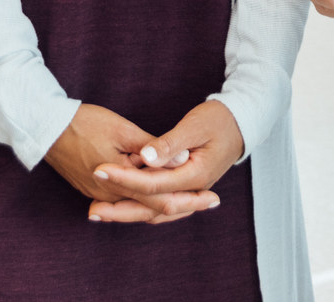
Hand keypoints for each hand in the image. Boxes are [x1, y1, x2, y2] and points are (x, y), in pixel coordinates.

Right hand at [43, 104, 219, 223]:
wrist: (46, 127)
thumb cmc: (84, 122)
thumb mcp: (123, 129)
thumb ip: (153, 147)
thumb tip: (182, 159)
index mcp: (120, 182)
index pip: (162, 198)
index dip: (190, 198)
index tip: (213, 196)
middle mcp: (109, 196)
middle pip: (153, 210)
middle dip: (185, 206)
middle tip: (212, 201)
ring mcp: (99, 196)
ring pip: (139, 209)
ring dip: (166, 205)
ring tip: (193, 200)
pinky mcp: (93, 190)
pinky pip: (125, 203)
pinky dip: (145, 202)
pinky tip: (159, 197)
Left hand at [90, 100, 244, 224]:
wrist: (241, 124)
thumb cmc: (218, 120)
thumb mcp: (195, 126)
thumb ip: (170, 144)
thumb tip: (147, 157)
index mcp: (195, 175)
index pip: (152, 183)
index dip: (124, 178)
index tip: (99, 169)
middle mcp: (192, 189)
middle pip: (152, 208)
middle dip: (120, 210)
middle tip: (92, 210)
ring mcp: (189, 192)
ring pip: (156, 212)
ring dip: (127, 213)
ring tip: (99, 212)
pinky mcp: (184, 188)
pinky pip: (160, 206)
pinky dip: (140, 207)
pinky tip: (121, 207)